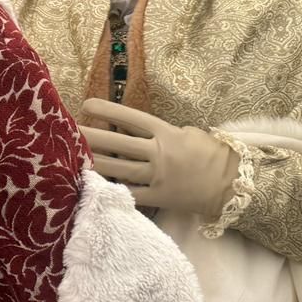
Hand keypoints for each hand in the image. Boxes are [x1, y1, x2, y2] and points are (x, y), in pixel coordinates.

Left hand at [79, 99, 240, 217]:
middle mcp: (159, 153)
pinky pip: (129, 192)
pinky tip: (92, 184)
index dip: (108, 111)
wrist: (232, 184)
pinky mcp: (158, 197)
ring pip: (118, 168)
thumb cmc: (211, 154)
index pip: (131, 118)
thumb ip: (161, 131)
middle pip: (117, 143)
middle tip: (69, 130)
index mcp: (166, 133)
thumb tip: (135, 129)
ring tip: (73, 156)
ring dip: (94, 162)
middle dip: (91, 136)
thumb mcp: (189, 133)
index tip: (86, 104)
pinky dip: (111, 188)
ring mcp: (157, 176)